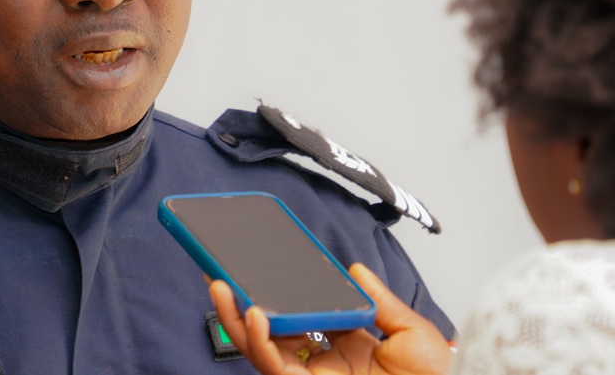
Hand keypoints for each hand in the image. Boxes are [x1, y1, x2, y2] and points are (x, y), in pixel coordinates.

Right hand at [208, 263, 451, 374]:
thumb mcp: (412, 332)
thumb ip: (380, 301)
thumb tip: (356, 270)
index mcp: (348, 348)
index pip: (303, 318)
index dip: (280, 297)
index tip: (263, 269)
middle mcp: (325, 365)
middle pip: (271, 334)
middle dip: (241, 306)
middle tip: (221, 276)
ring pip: (262, 351)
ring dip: (236, 320)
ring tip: (222, 288)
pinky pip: (274, 366)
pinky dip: (260, 342)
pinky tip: (254, 316)